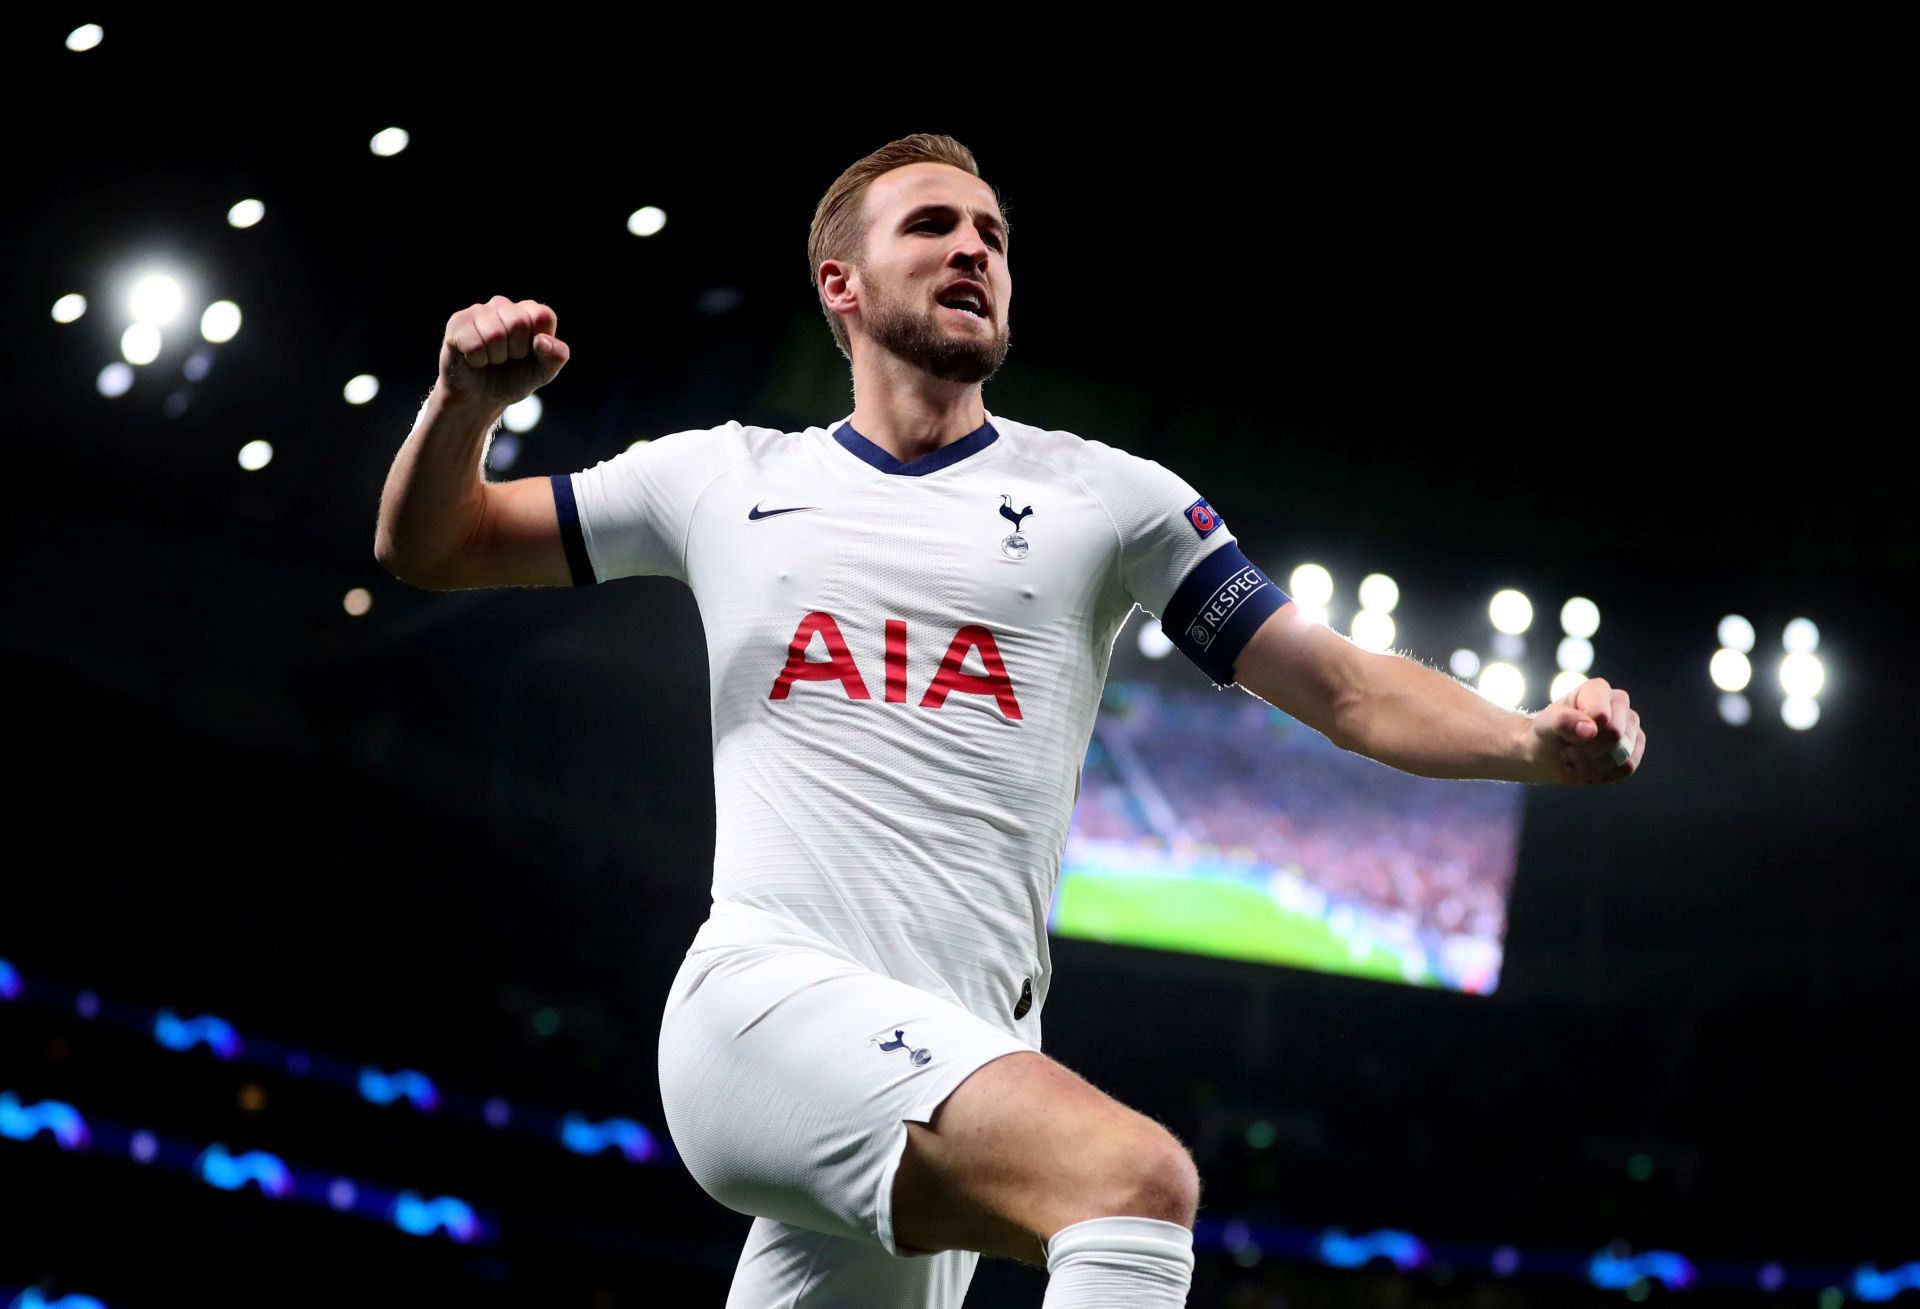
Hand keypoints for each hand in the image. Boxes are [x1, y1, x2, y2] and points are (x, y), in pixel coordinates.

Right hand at [438, 296, 569, 410]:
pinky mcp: (457, 322)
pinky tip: (474, 359)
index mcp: (529, 312)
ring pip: (494, 334)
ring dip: (494, 357)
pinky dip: (477, 360)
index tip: (528, 354)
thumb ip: (556, 356)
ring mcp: (478, 311)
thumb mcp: (542, 373)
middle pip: (517, 322)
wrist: (480, 398)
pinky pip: (473, 344)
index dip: (537, 343)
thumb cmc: (513, 379)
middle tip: (507, 358)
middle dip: (515, 351)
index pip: (542, 316)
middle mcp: (504, 305)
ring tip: (491, 359)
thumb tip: (542, 340)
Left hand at [1529, 676, 1644, 784]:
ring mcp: (1630, 724)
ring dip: (1593, 766)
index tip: (1564, 737)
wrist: (1548, 754)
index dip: (1582, 734)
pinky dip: (1604, 774)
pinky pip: (1627, 767)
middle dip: (1586, 752)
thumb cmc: (1547, 734)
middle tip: (1567, 752)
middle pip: (1615, 735)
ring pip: (1623, 754)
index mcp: (1597, 689)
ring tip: (1576, 760)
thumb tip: (1590, 730)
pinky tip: (1589, 769)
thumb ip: (1563, 721)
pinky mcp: (1635, 746)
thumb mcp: (1545, 726)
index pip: (1601, 715)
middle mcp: (1619, 702)